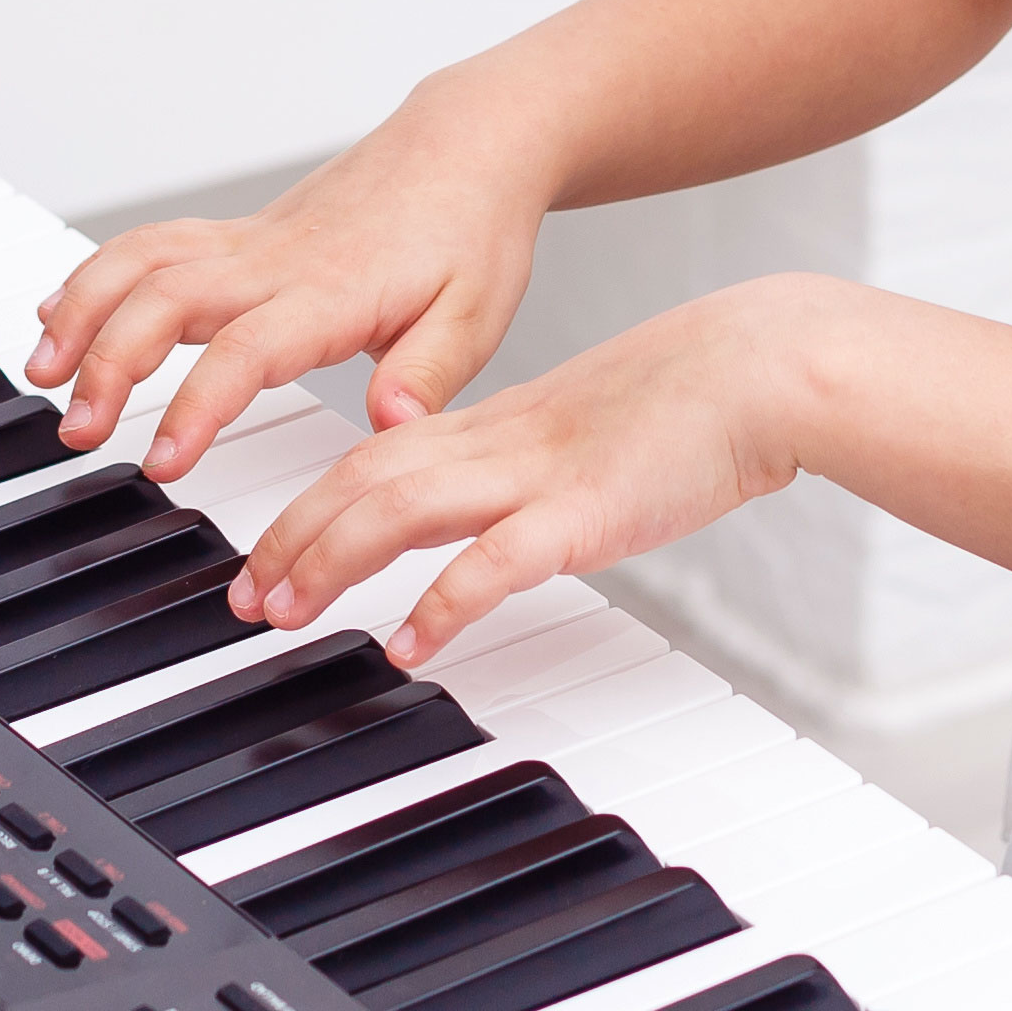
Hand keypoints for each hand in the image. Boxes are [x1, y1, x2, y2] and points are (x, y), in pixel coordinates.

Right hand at [25, 91, 553, 478]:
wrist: (467, 145)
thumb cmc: (471, 233)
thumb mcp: (477, 315)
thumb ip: (429, 375)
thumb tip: (389, 424)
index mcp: (332, 291)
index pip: (245, 350)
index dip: (196, 407)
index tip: (161, 465)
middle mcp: (276, 260)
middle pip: (164, 298)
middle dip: (106, 362)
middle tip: (77, 432)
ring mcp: (250, 242)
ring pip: (141, 261)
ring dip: (81, 311)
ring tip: (44, 375)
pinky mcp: (240, 236)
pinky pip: (151, 247)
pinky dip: (94, 276)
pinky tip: (58, 313)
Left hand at [226, 279, 829, 671]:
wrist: (765, 364)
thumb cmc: (697, 404)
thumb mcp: (594, 436)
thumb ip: (541, 472)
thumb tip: (507, 524)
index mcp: (502, 427)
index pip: (374, 458)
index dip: (308, 505)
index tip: (267, 556)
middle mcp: (502, 445)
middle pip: (363, 482)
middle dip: (291, 539)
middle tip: (246, 599)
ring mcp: (539, 474)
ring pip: (402, 507)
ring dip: (331, 560)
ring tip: (286, 615)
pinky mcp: (586, 511)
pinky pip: (497, 559)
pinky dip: (443, 601)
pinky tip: (411, 646)